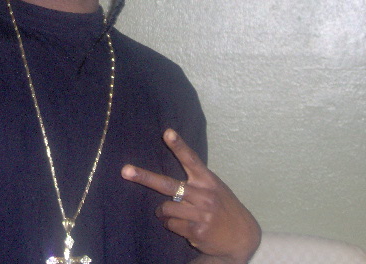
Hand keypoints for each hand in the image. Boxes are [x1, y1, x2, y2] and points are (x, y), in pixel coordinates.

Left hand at [121, 129, 260, 263]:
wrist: (243, 237)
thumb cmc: (223, 207)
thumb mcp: (214, 188)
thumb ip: (194, 181)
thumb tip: (165, 179)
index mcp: (208, 180)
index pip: (191, 159)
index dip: (178, 146)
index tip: (167, 132)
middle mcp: (204, 195)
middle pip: (168, 185)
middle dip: (144, 177)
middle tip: (125, 170)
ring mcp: (201, 214)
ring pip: (166, 208)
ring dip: (164, 212)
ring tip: (176, 214)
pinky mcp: (197, 231)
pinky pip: (171, 225)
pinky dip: (173, 225)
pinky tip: (187, 226)